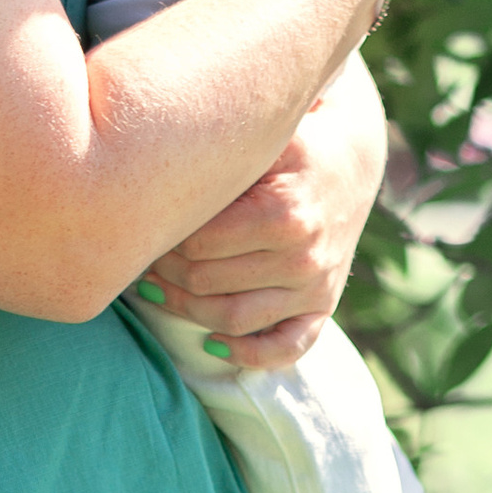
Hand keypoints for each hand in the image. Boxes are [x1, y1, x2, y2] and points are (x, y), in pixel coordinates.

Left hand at [139, 56, 386, 372]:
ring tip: (158, 291)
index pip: (196, 245)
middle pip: (207, 283)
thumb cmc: (291, 144)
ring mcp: (315, 287)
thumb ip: (215, 154)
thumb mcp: (264, 137)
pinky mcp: (324, 306)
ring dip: (186, 311)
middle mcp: (302, 258)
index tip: (139, 227)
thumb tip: (146, 168)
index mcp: (282, 214)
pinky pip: (287, 348)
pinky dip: (248, 355)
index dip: (158, 240)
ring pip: (233, 320)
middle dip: (164, 274)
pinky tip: (212, 343)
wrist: (352, 160)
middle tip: (139, 259)